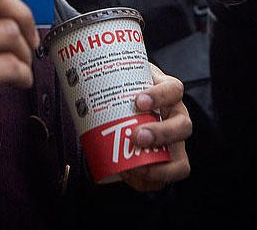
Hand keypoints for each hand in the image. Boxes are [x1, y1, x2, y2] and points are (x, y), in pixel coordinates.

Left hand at [119, 64, 191, 190]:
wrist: (129, 103)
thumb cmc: (127, 87)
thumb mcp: (124, 75)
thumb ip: (108, 75)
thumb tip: (74, 74)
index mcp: (169, 92)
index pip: (173, 90)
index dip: (159, 96)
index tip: (138, 101)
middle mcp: (177, 117)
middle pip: (183, 126)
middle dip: (161, 134)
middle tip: (135, 136)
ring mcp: (174, 142)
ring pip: (180, 161)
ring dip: (160, 168)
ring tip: (135, 167)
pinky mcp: (165, 162)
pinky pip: (163, 178)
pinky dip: (146, 182)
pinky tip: (128, 175)